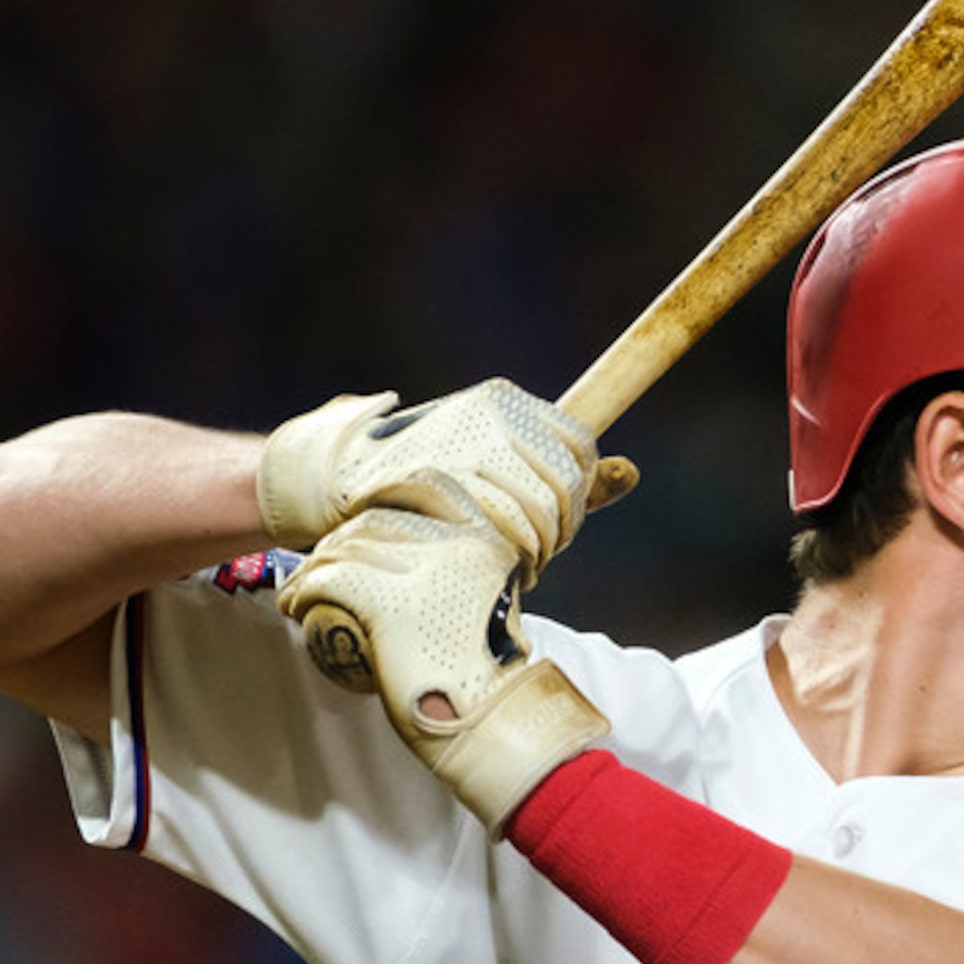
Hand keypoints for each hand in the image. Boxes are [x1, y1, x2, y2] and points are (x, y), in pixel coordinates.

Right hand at [256, 378, 638, 579]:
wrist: (330, 476)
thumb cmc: (424, 475)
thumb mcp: (497, 461)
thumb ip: (566, 473)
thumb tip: (632, 474)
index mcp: (505, 400)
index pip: (579, 446)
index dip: (579, 493)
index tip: (559, 522)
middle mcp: (487, 415)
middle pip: (562, 486)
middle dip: (557, 531)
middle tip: (534, 555)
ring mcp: (458, 446)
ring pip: (534, 513)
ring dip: (530, 551)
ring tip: (510, 564)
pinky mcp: (431, 482)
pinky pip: (492, 531)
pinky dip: (497, 557)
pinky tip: (484, 564)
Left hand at [276, 475, 610, 830]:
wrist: (487, 722)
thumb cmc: (487, 684)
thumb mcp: (486, 619)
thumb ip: (464, 588)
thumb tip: (427, 583)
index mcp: (486, 544)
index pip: (426, 494)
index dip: (383, 502)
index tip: (360, 522)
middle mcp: (456, 546)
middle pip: (377, 522)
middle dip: (339, 543)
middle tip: (321, 569)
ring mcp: (423, 571)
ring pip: (346, 548)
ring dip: (312, 568)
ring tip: (299, 593)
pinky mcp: (387, 601)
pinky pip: (327, 581)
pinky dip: (302, 591)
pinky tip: (294, 607)